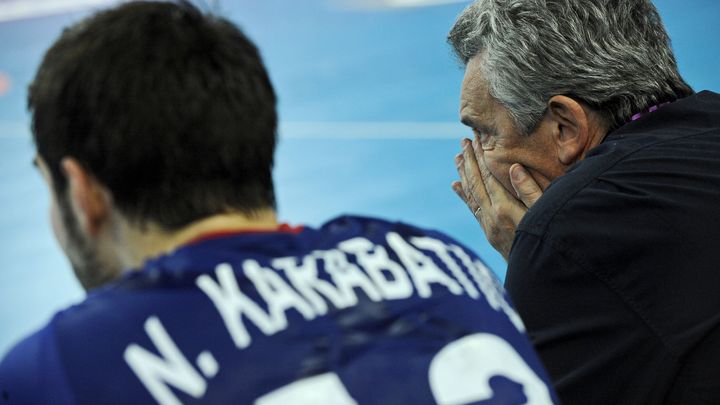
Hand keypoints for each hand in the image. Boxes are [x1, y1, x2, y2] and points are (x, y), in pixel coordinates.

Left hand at [452, 136, 542, 260]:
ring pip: (471, 195)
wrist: (538, 274)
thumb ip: (530, 191)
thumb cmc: (548, 240)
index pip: (488, 176)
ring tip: (457, 157)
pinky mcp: (488, 233)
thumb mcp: (544, 213)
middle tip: (464, 140)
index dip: (482, 156)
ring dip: (463, 174)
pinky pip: (472, 209)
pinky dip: (463, 195)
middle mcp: (492, 216)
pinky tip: (455, 185)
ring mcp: (488, 225)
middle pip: (476, 182)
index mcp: (505, 209)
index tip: (477, 138)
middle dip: (470, 160)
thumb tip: (514, 167)